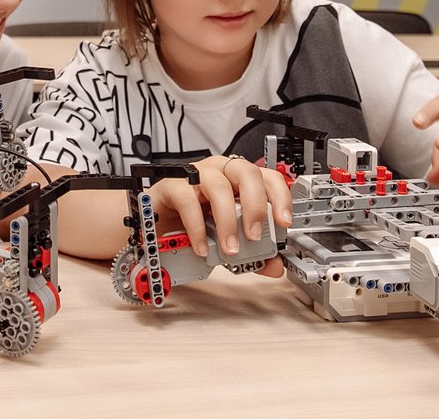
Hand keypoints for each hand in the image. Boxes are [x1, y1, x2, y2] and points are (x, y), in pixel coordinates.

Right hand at [148, 156, 291, 275]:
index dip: (280, 197)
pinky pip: (187, 200)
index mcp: (238, 181)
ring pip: (219, 186)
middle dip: (256, 206)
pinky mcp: (171, 186)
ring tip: (229, 248)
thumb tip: (274, 266)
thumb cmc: (192, 223)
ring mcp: (195, 176)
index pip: (267, 176)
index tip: (283, 223)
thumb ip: (252, 254)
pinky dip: (197, 227)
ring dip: (227, 220)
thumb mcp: (226, 240)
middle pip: (247, 172)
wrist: (155, 224)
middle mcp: (220, 172)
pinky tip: (201, 247)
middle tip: (254, 235)